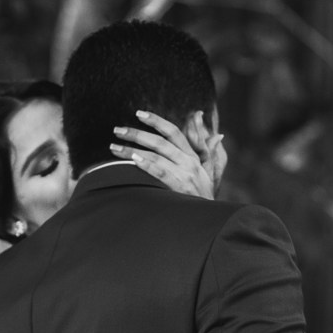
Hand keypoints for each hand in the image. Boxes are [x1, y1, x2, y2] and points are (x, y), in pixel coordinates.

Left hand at [110, 110, 224, 199]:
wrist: (207, 219)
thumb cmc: (203, 196)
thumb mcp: (210, 172)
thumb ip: (208, 151)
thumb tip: (218, 135)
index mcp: (192, 156)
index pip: (173, 132)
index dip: (156, 121)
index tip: (139, 113)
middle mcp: (188, 162)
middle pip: (160, 141)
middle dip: (136, 133)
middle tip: (117, 130)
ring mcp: (184, 174)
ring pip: (155, 155)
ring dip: (132, 149)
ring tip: (114, 147)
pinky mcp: (179, 187)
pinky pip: (160, 172)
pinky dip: (146, 164)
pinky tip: (132, 159)